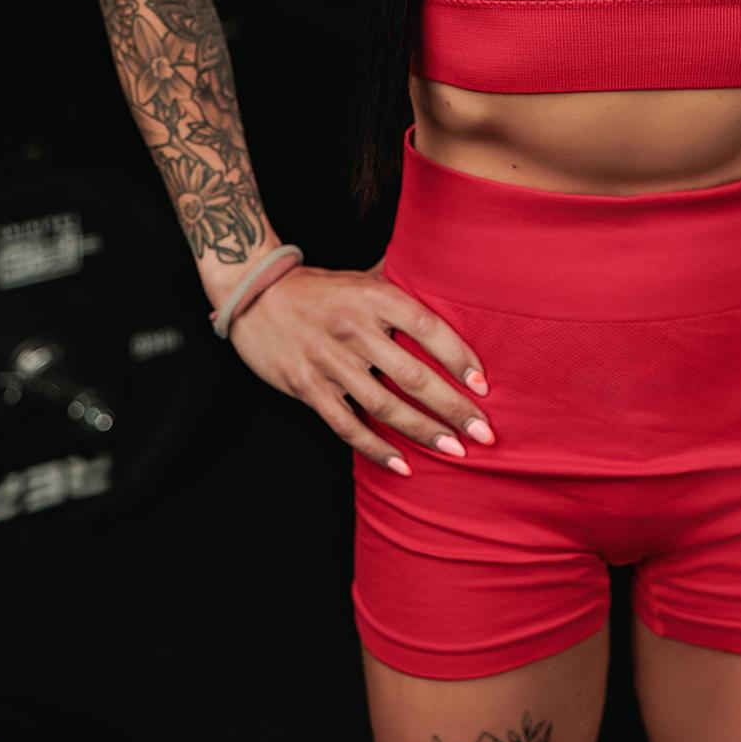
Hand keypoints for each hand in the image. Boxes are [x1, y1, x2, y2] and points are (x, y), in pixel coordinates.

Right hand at [227, 263, 495, 475]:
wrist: (256, 294)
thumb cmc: (321, 288)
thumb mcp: (363, 276)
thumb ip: (402, 282)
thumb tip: (450, 279)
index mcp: (374, 297)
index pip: (427, 328)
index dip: (458, 357)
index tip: (483, 385)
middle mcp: (353, 329)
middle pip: (412, 375)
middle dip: (453, 407)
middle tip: (484, 432)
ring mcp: (328, 360)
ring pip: (383, 405)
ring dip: (422, 431)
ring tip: (454, 450)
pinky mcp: (306, 386)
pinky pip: (345, 424)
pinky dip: (374, 448)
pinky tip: (402, 465)